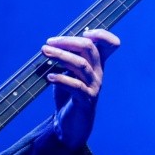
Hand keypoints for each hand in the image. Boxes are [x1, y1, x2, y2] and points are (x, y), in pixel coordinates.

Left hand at [40, 28, 119, 149]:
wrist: (70, 123)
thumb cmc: (67, 94)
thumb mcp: (67, 73)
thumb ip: (66, 58)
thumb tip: (51, 43)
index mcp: (96, 64)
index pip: (110, 45)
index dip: (102, 35)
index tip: (85, 32)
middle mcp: (98, 73)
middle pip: (89, 48)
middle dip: (68, 42)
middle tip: (47, 43)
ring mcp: (93, 86)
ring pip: (81, 65)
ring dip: (60, 56)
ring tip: (44, 52)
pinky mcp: (85, 100)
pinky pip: (76, 86)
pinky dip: (62, 79)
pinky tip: (49, 77)